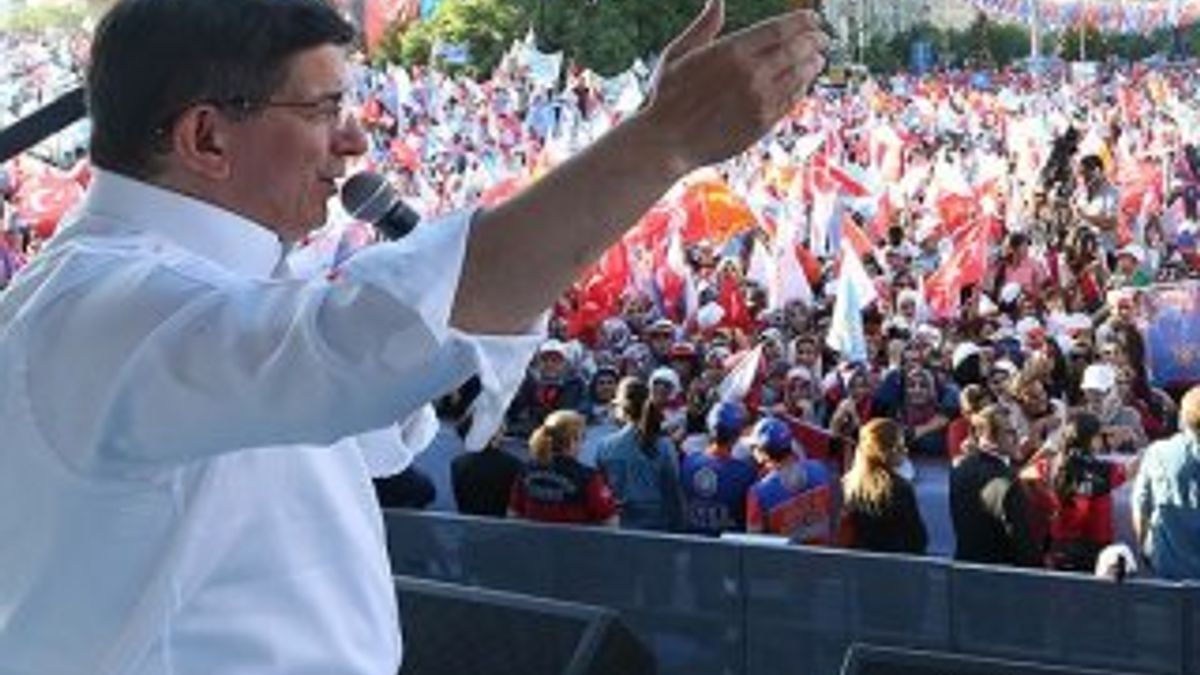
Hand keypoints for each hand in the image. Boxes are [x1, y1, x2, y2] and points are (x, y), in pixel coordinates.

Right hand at [637, 0, 828, 174]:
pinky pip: (792, 100)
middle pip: (797, 49)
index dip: (803, 21)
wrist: (666, 143)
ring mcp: (759, 100)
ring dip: (813, 64)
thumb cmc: (667, 98)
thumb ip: (703, 26)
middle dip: (815, 40)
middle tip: (822, 38)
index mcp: (731, 51)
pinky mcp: (762, 123)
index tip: (813, 19)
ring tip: (817, 59)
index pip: (781, 28)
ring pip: (799, 75)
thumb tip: (715, 0)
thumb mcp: (678, 54)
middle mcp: (750, 73)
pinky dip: (802, 88)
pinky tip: (803, 83)